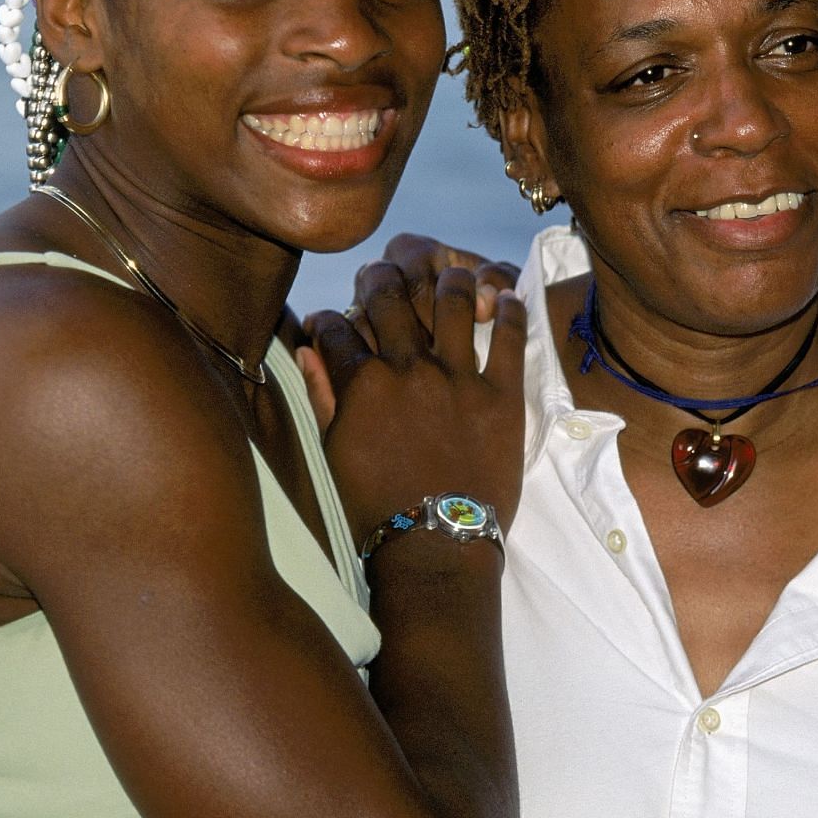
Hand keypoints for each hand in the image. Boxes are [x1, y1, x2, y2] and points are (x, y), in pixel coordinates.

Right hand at [304, 261, 526, 538]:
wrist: (436, 545)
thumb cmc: (379, 506)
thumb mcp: (336, 452)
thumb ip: (324, 395)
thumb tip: (306, 350)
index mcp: (363, 384)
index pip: (338, 329)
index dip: (330, 318)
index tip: (332, 316)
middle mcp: (408, 370)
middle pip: (392, 298)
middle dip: (383, 278)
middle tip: (387, 274)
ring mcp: (458, 379)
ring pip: (454, 302)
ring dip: (451, 279)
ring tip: (453, 272)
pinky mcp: (503, 395)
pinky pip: (510, 338)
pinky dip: (511, 310)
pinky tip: (507, 296)